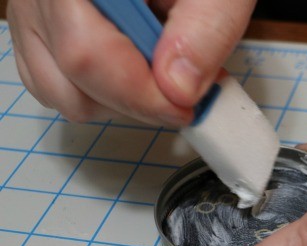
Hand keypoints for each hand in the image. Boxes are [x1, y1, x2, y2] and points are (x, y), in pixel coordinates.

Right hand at [7, 0, 255, 124]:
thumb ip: (204, 31)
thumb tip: (178, 90)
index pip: (85, 52)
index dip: (141, 96)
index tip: (186, 106)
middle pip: (68, 78)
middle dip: (136, 101)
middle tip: (184, 88)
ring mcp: (32, 9)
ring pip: (59, 91)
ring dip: (118, 101)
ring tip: (161, 68)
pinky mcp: (38, 28)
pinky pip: (55, 83)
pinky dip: (100, 92)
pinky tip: (136, 67)